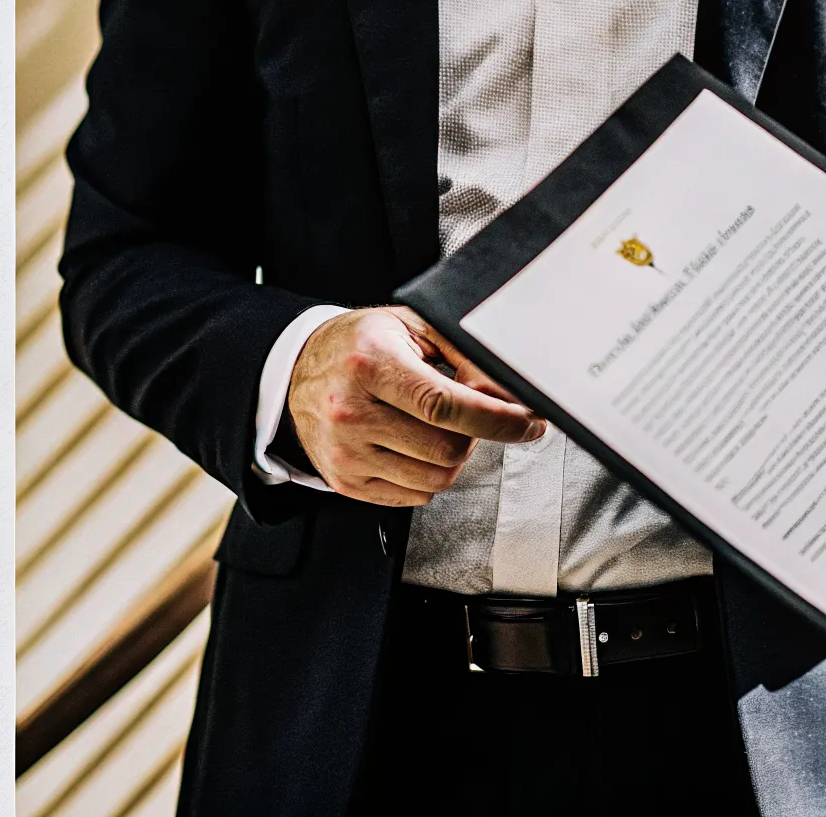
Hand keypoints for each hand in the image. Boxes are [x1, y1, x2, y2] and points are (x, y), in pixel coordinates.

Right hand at [286, 306, 545, 505]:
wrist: (297, 371)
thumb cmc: (360, 346)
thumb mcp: (411, 329)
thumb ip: (465, 357)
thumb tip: (510, 396)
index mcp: (370, 363)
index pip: (444, 405)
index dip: (497, 419)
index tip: (528, 422)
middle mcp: (351, 411)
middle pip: (447, 449)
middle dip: (473, 435)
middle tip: (465, 413)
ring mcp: (345, 452)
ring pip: (437, 478)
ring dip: (452, 456)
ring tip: (434, 427)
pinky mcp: (345, 481)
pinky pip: (416, 495)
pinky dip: (428, 474)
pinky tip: (412, 445)